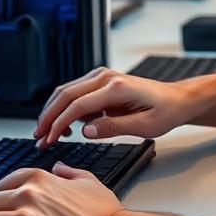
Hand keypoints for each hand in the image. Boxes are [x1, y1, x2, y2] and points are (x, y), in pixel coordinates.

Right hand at [33, 67, 194, 147]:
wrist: (176, 99)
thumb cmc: (165, 111)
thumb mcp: (144, 127)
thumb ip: (113, 128)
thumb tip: (85, 130)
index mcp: (116, 87)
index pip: (78, 104)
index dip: (59, 123)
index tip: (49, 139)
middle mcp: (106, 77)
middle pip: (65, 94)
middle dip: (48, 117)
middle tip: (39, 137)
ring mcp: (102, 77)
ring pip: (66, 91)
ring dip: (53, 112)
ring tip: (47, 134)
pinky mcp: (100, 82)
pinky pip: (75, 93)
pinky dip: (65, 108)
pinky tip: (65, 127)